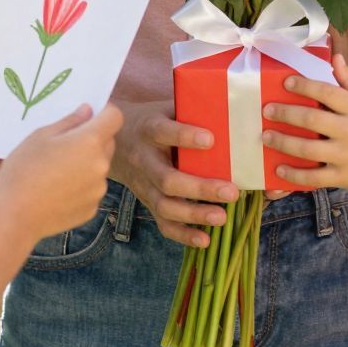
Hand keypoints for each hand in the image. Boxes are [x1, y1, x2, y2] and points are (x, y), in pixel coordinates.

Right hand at [0, 102, 124, 244]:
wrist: (14, 216)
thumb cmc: (23, 169)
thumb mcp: (40, 136)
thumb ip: (69, 121)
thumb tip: (88, 111)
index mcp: (90, 141)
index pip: (115, 117)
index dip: (106, 112)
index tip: (91, 115)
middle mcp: (102, 164)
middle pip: (107, 143)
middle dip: (93, 139)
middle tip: (64, 146)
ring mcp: (99, 189)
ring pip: (98, 167)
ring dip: (86, 164)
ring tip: (56, 173)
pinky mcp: (92, 208)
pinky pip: (91, 189)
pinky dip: (80, 186)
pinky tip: (57, 192)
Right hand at [109, 98, 239, 248]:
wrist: (116, 142)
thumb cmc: (153, 121)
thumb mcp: (166, 108)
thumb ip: (192, 109)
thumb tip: (231, 106)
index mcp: (150, 130)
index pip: (164, 132)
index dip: (184, 136)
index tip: (210, 139)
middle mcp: (145, 160)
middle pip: (167, 179)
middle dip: (199, 188)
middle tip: (231, 191)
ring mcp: (144, 185)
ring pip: (165, 205)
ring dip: (194, 214)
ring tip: (222, 217)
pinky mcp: (148, 202)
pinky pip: (162, 222)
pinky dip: (183, 234)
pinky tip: (205, 240)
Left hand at [262, 53, 347, 200]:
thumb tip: (334, 58)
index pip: (327, 91)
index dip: (304, 85)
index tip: (286, 81)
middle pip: (311, 119)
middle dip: (285, 112)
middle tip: (267, 109)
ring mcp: (347, 156)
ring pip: (307, 149)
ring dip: (283, 142)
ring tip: (266, 136)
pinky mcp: (343, 177)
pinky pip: (313, 177)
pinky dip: (294, 174)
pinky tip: (279, 168)